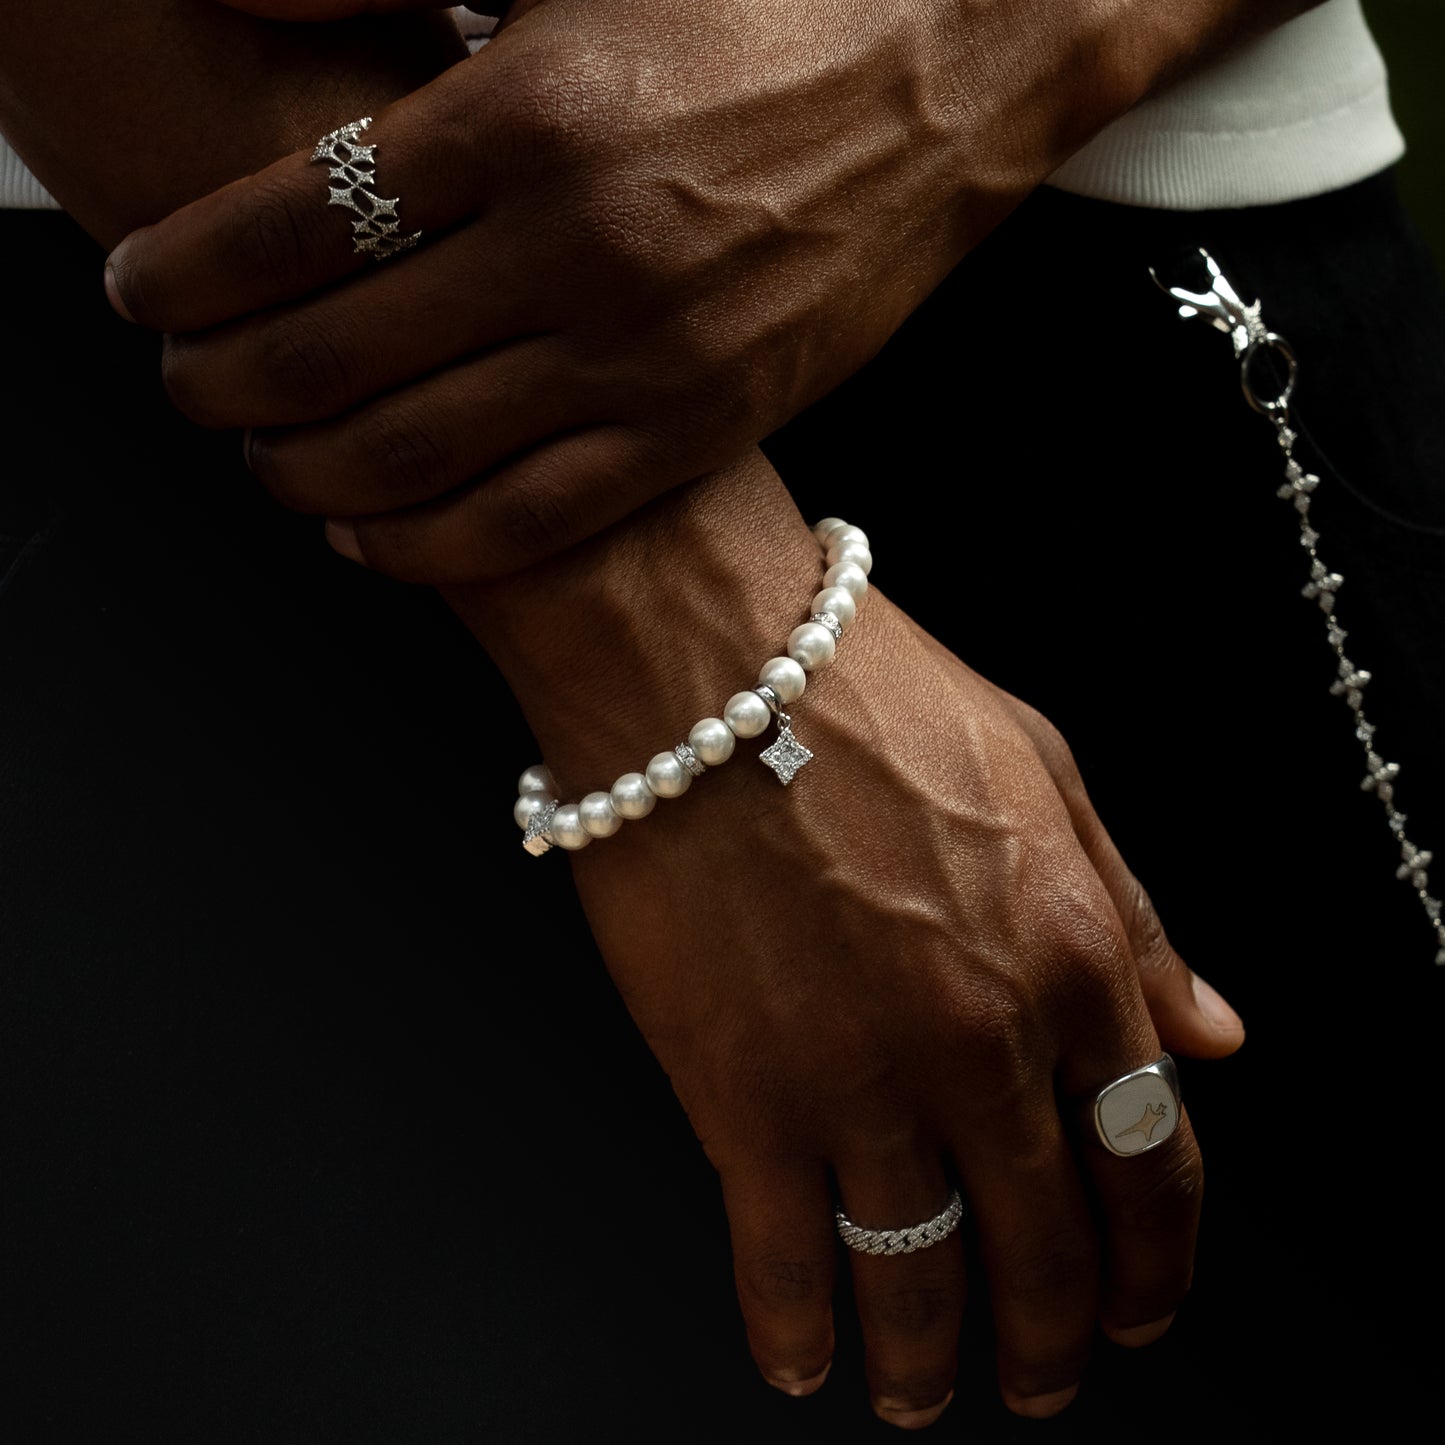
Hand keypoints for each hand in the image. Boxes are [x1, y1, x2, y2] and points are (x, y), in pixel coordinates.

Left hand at [105, 0, 1214, 580]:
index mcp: (530, 110)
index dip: (187, 274)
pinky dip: (431, 546)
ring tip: (262, 460)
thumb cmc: (759, 1)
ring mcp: (648, 354)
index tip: (142, 293)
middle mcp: (582, 248)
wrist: (949, 73)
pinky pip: (533, 520)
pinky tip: (371, 537)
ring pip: (420, 460)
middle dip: (222, 384)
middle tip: (185, 383)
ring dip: (306, 473)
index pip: (289, 223)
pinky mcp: (703, 426)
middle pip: (332, 358)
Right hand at [451, 464, 1243, 1425]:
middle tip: (1042, 1375)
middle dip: (1053, 1336)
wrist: (705, 665)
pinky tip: (799, 1358)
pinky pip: (783, 1258)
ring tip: (921, 1391)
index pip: (1149, 1157)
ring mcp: (861, 1080)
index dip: (1154, 1255)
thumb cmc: (868, 693)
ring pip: (918, 1274)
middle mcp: (984, 1040)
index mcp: (1072, 955)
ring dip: (927, 1357)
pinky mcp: (740, 1095)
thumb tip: (1212, 1034)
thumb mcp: (1047, 770)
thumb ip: (1135, 914)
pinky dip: (794, 1329)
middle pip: (1045, 1243)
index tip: (1139, 1303)